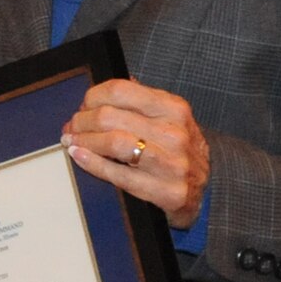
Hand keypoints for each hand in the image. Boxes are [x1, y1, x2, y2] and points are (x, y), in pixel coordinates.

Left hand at [61, 78, 208, 227]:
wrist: (208, 189)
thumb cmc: (179, 150)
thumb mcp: (170, 118)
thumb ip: (141, 101)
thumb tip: (105, 91)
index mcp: (174, 108)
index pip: (120, 90)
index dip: (93, 97)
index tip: (83, 105)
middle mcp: (174, 133)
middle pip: (110, 116)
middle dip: (82, 121)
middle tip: (72, 126)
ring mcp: (171, 163)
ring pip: (113, 143)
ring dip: (84, 141)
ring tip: (72, 141)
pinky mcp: (166, 191)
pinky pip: (117, 175)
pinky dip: (91, 163)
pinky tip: (79, 156)